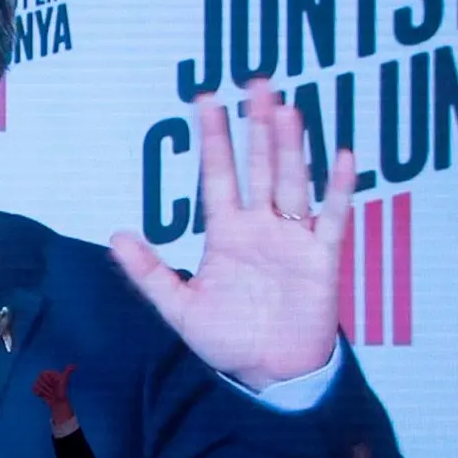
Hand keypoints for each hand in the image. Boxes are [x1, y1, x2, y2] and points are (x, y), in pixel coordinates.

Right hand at [30, 365, 77, 425]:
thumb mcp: (64, 380)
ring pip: (36, 385)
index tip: (54, 383)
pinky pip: (34, 388)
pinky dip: (39, 393)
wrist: (58, 401)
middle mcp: (44, 377)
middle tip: (53, 390)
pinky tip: (44, 395)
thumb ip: (67, 372)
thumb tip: (75, 365)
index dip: (48, 380)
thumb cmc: (61, 391)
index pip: (42, 374)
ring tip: (50, 393)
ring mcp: (40, 383)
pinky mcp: (37, 388)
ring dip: (44, 391)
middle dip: (47, 387)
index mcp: (49, 373)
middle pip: (39, 380)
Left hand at [109, 80, 354, 389]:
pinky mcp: (323, 257)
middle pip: (260, 166)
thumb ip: (150, 274)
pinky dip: (339, 189)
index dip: (214, 140)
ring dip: (291, 147)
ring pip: (294, 181)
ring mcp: (294, 238)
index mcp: (228, 233)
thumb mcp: (180, 308)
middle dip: (257, 127)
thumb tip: (115, 237)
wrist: (271, 374)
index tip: (206, 101)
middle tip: (257, 83)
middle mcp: (262, 226)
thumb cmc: (229, 339)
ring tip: (286, 109)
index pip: (219, 176)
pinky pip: (333, 218)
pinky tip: (341, 156)